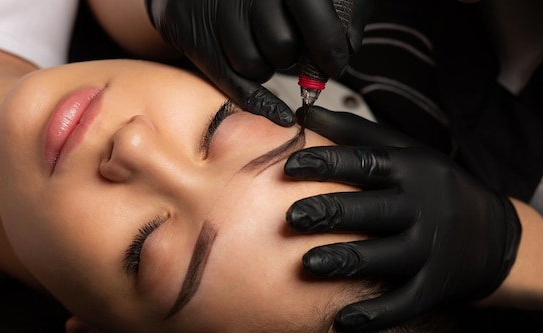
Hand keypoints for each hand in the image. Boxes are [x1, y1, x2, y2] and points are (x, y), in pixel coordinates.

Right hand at [144, 0, 374, 125]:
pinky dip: (259, 101)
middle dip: (292, 56)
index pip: (313, 14)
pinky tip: (279, 112)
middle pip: (280, 46)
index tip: (336, 63)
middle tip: (291, 47)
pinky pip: (232, 82)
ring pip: (254, 66)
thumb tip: (348, 46)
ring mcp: (218, 14)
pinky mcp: (195, 36)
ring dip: (267, 68)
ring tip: (263, 49)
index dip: (329, 46)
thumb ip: (341, 8)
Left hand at [284, 108, 522, 331]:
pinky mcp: (434, 286)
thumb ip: (355, 133)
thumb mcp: (405, 151)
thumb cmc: (433, 186)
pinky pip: (403, 303)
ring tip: (308, 265)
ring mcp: (430, 249)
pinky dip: (374, 314)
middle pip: (371, 211)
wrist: (492, 234)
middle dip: (330, 214)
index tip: (290, 167)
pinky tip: (341, 321)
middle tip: (292, 219)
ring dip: (345, 261)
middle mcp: (422, 207)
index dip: (327, 164)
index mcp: (412, 170)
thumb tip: (303, 112)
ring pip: (383, 257)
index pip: (366, 163)